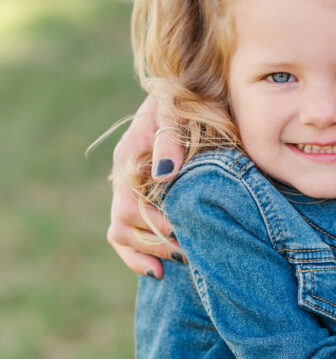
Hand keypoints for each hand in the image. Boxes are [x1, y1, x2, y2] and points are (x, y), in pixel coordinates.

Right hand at [107, 95, 185, 277]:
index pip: (130, 204)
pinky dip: (138, 255)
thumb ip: (170, 139)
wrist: (189, 87)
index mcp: (130, 155)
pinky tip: (158, 271)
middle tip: (190, 252)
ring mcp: (129, 187)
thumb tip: (164, 174)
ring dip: (146, 252)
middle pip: (124, 225)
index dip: (155, 226)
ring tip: (179, 262)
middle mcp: (125, 175)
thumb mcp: (178, 110)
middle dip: (156, 243)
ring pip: (121, 233)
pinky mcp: (141, 195)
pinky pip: (126, 233)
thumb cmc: (187, 97)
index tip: (184, 234)